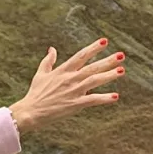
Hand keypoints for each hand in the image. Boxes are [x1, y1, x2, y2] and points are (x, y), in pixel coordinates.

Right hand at [9, 39, 125, 131]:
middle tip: (121, 55)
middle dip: (107, 60)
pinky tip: (115, 96)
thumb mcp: (41, 74)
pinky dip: (104, 98)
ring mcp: (73, 91)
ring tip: (122, 70)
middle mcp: (70, 79)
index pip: (81, 56)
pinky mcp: (75, 104)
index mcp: (62, 71)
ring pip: (94, 81)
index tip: (104, 41)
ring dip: (109, 75)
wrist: (30, 111)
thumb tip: (52, 48)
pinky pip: (92, 100)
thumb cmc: (35, 93)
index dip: (93, 48)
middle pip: (92, 67)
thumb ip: (48, 61)